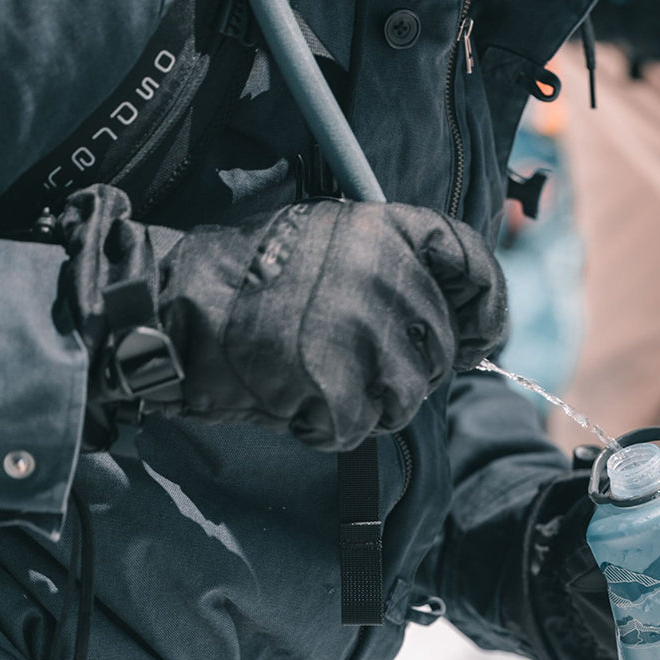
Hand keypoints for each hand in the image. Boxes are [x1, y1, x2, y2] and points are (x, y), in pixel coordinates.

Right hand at [58, 185, 507, 450]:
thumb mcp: (331, 243)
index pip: (474, 266)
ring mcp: (362, 331)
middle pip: (437, 351)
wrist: (172, 308)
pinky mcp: (336, 383)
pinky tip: (293, 399)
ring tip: (312, 378)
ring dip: (365, 404)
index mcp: (388, 230)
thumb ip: (394, 272)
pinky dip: (325, 427)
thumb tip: (457, 331)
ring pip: (405, 399)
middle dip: (402, 371)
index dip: (486, 311)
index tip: (478, 339)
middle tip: (347, 364)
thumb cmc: (247, 283)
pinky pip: (357, 430)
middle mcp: (386, 275)